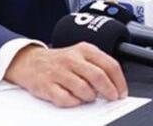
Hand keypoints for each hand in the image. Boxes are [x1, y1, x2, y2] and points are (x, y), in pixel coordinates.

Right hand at [4, 43, 127, 106]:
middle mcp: (72, 59)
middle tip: (112, 98)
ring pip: (84, 89)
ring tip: (88, 97)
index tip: (122, 92)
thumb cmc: (61, 61)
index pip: (109, 64)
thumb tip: (115, 85)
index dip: (119, 81)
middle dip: (109, 91)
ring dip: (90, 97)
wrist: (31, 61)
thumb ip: (97, 66)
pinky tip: (74, 99)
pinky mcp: (47, 86)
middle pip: (98, 77)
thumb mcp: (81, 55)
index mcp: (84, 49)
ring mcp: (59, 72)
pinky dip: (74, 102)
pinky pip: (66, 99)